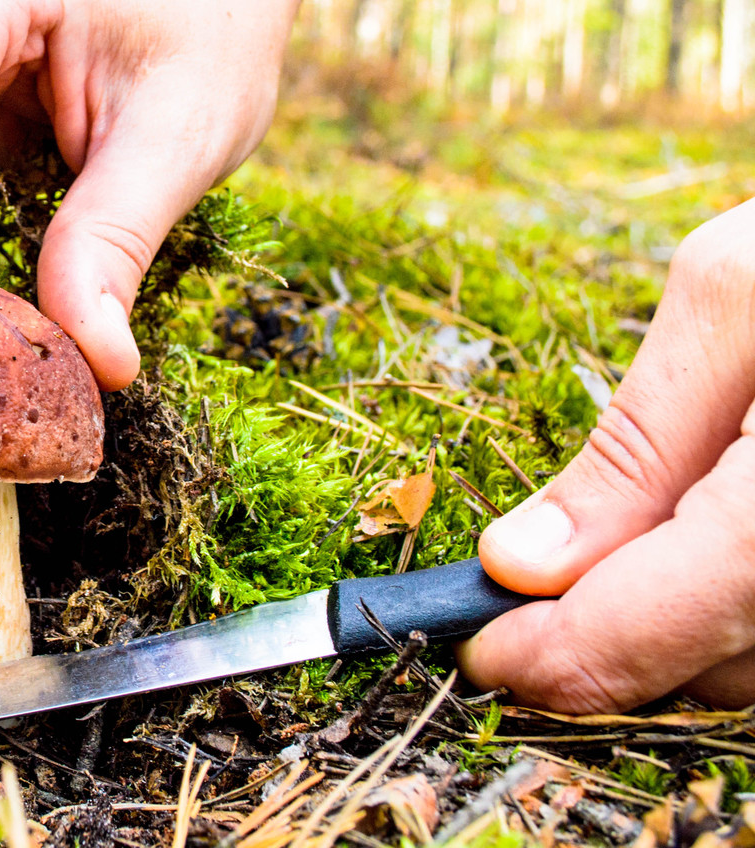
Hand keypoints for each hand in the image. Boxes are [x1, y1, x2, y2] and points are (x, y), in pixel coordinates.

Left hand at [458, 198, 754, 712]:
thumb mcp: (738, 299)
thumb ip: (633, 447)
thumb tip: (522, 561)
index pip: (665, 621)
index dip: (562, 655)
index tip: (483, 654)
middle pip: (711, 663)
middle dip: (609, 634)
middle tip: (536, 593)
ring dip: (676, 628)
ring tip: (637, 543)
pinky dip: (736, 608)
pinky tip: (711, 536)